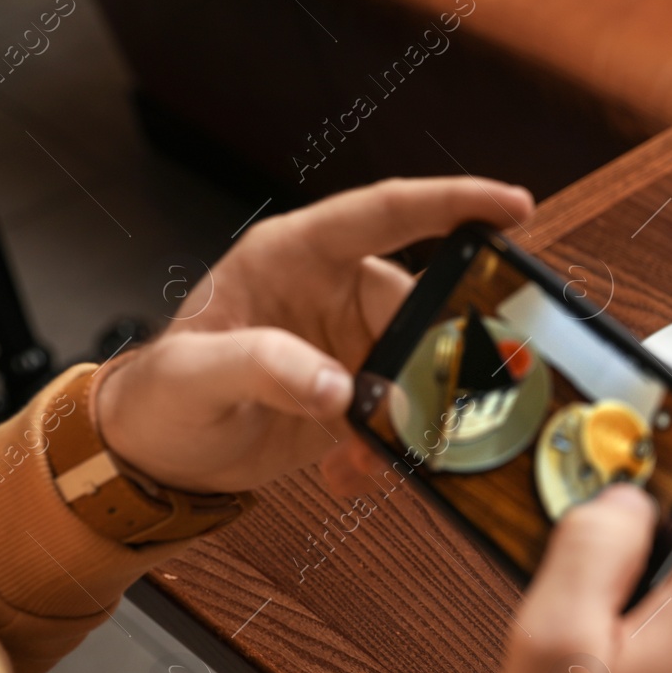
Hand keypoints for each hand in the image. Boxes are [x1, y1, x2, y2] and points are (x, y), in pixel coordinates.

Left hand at [94, 177, 533, 494]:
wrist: (159, 455)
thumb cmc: (160, 396)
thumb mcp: (194, 376)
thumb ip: (262, 367)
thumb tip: (337, 386)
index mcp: (295, 255)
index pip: (386, 213)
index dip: (454, 203)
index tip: (512, 207)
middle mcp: (334, 291)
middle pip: (420, 307)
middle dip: (436, 357)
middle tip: (431, 404)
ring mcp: (353, 342)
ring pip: (422, 366)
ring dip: (412, 414)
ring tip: (368, 453)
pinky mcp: (363, 391)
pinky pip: (407, 412)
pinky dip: (393, 446)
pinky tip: (354, 470)